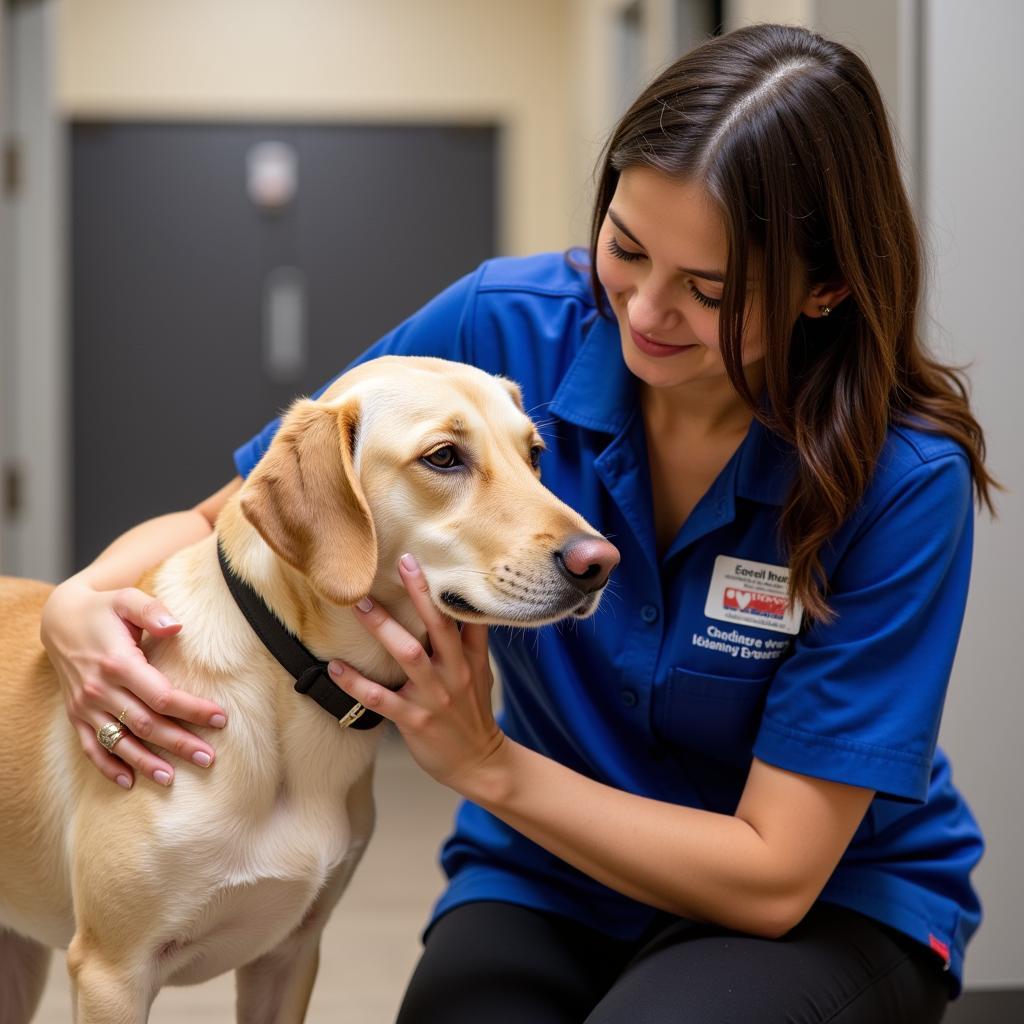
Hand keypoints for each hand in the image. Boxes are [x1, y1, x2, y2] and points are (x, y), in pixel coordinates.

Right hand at [41, 577, 227, 788]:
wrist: (59, 619)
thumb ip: (152, 610)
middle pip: (146, 724)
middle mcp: (100, 689)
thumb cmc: (104, 608)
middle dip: (179, 743)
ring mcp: (85, 705)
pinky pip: (91, 747)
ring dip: (146, 763)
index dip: (193, 709)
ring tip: (172, 779)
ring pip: (120, 742)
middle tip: (208, 759)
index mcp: (118, 663)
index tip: (221, 719)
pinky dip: (108, 767)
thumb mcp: (127, 599)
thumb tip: (176, 625)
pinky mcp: (76, 714)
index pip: (162, 696)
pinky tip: (129, 782)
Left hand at [328, 553, 504, 792]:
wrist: (480, 763)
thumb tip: (462, 603)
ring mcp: (434, 698)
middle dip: (418, 595)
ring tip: (358, 606)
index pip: (464, 616)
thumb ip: (472, 641)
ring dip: (382, 629)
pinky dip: (356, 684)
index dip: (446, 588)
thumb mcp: (482, 673)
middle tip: (398, 566)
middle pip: (437, 627)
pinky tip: (335, 669)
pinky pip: (381, 699)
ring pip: (407, 656)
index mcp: (470, 660)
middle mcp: (454, 674)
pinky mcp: (414, 722)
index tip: (423, 560)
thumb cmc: (473, 713)